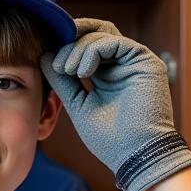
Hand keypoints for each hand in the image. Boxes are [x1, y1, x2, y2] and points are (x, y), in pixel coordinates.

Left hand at [42, 18, 190, 190]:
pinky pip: (115, 42)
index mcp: (107, 75)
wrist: (134, 156)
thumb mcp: (78, 104)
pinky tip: (81, 71)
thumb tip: (44, 57)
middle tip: (54, 57)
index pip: (86, 46)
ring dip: (78, 48)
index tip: (46, 56)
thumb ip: (63, 81)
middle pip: (95, 33)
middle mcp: (123, 64)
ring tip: (66, 70)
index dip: (65, 45)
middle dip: (70, 39)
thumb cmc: (110, 139)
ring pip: (102, 35)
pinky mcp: (146, 61)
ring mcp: (135, 62)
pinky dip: (92, 51)